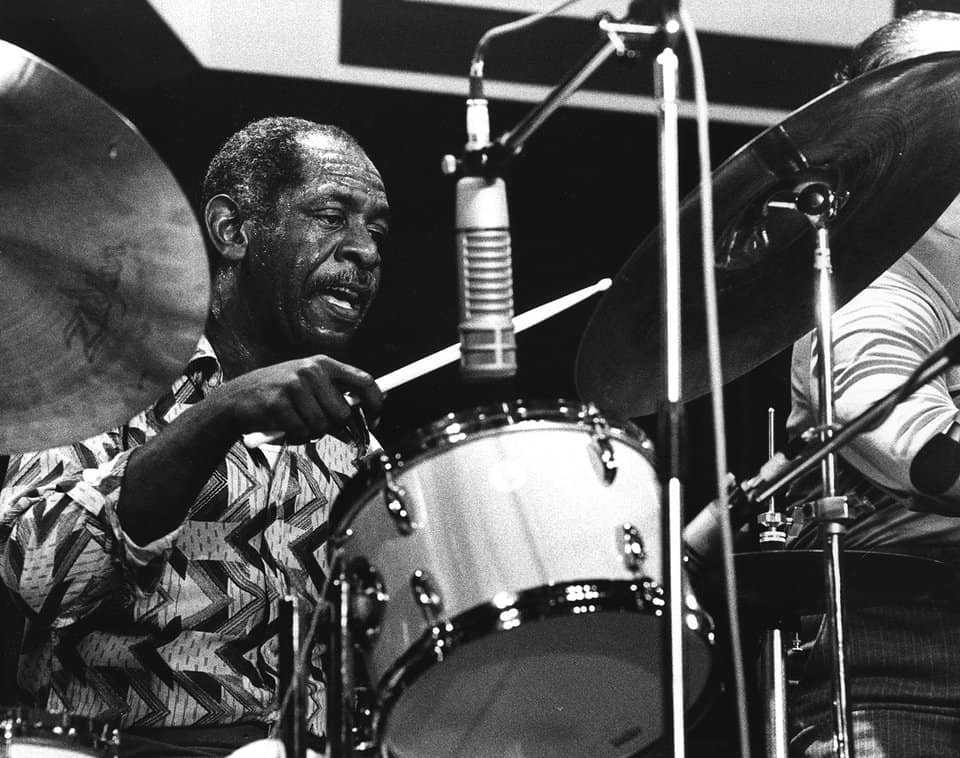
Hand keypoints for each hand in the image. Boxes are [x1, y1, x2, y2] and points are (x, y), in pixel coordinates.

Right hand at [209, 355, 382, 444]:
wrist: (238, 397)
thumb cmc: (279, 394)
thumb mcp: (309, 384)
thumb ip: (336, 395)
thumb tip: (367, 415)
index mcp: (323, 364)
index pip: (365, 381)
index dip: (376, 404)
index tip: (375, 420)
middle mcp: (311, 370)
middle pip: (343, 413)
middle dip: (334, 426)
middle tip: (317, 423)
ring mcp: (294, 385)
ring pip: (323, 425)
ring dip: (312, 432)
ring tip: (297, 421)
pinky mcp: (279, 403)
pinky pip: (303, 432)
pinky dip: (297, 436)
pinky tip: (285, 425)